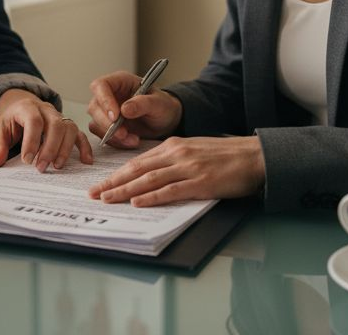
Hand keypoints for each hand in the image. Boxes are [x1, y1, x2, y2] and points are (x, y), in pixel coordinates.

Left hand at [0, 88, 93, 171]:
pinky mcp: (67, 125)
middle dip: (49, 148)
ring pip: (69, 128)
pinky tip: (85, 160)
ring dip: (65, 148)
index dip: (31, 141)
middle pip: (55, 124)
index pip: (33, 120)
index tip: (27, 160)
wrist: (20, 104)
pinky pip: (79, 133)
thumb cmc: (11, 119)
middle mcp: (46, 109)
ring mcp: (59, 116)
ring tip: (57, 166)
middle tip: (42, 167)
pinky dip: (84, 146)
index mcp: (27, 107)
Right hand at [87, 71, 182, 147]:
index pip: (101, 85)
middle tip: (124, 134)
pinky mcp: (106, 125)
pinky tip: (131, 141)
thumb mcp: (158, 103)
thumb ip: (143, 103)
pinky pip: (102, 135)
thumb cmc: (162, 106)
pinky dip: (115, 141)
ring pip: (95, 123)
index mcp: (120, 81)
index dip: (104, 101)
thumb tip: (124, 109)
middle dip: (107, 124)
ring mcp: (106, 110)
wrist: (164, 121)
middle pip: (94, 107)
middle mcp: (109, 94)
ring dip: (112, 135)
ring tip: (133, 139)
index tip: (116, 117)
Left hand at [88, 135, 264, 206]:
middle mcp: (176, 154)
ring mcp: (188, 168)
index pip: (138, 161)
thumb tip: (150, 175)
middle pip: (137, 170)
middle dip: (113, 182)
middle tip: (94, 193)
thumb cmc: (226, 156)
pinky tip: (138, 202)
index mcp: (173, 145)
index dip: (117, 173)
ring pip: (149, 179)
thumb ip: (172, 160)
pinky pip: (171, 190)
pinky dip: (152, 196)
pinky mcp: (200, 182)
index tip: (101, 184)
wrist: (253, 156)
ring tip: (108, 198)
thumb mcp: (193, 150)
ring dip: (125, 190)